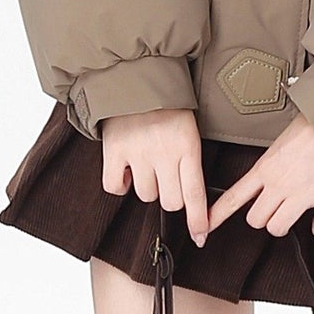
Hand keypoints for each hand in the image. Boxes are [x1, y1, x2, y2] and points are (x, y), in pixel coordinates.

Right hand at [98, 106, 208, 247]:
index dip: (198, 220)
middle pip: (170, 202)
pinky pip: (115, 187)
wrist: (134, 76)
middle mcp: (163, 153)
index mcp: (187, 147)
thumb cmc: (166, 106)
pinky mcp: (113, 151)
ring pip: (145, 195)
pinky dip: (119, 184)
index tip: (200, 237)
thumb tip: (192, 200)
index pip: (195, 194)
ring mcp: (137, 153)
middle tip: (167, 178)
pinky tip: (124, 170)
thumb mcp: (189, 129)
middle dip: (171, 197)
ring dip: (147, 185)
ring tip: (146, 162)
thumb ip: (189, 160)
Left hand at [206, 116, 313, 239]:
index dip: (217, 215)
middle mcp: (281, 185)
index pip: (234, 197)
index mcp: (265, 168)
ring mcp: (304, 195)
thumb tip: (270, 171)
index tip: (205, 226)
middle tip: (273, 208)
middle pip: (256, 220)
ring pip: (279, 228)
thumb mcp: (280, 141)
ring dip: (284, 224)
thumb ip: (271, 161)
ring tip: (293, 214)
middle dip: (262, 217)